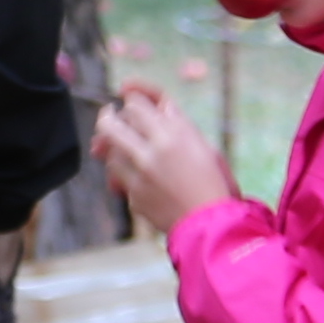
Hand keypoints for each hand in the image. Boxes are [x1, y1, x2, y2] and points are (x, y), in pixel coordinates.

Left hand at [91, 82, 237, 235]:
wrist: (213, 227)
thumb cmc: (216, 185)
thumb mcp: (206, 146)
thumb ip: (179, 126)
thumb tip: (157, 108)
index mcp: (174, 133)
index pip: (135, 103)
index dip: (130, 97)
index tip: (127, 95)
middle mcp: (153, 151)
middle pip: (111, 124)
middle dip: (107, 117)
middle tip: (109, 115)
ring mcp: (140, 176)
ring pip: (110, 153)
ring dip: (116, 149)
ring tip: (128, 150)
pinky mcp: (134, 197)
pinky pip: (120, 180)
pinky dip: (126, 177)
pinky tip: (141, 179)